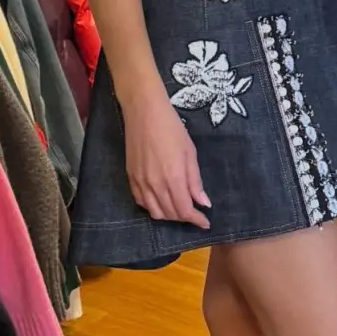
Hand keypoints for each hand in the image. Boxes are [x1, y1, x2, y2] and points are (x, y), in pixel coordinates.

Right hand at [120, 87, 210, 228]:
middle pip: (170, 214)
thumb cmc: (172, 129)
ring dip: (169, 214)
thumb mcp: (190, 153)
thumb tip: (203, 203)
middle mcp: (155, 185)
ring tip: (179, 208)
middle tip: (195, 212)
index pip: (185, 210)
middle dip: (184, 217)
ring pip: (155, 212)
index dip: (196, 220)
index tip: (205, 222)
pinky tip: (161, 200)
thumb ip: (195, 181)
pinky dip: (153, 207)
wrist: (144, 113)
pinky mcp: (131, 178)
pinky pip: (141, 202)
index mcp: (173, 179)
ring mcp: (140, 183)